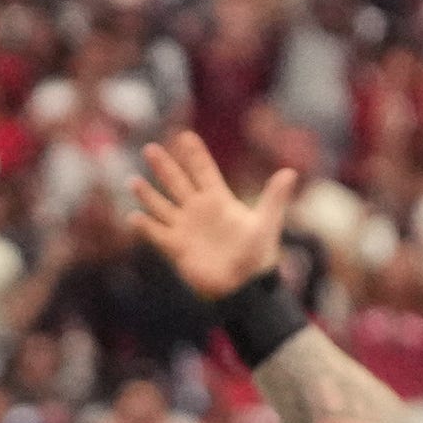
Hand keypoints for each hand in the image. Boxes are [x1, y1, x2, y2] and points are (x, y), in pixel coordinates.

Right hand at [128, 131, 294, 297]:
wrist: (242, 287)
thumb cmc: (256, 255)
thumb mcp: (266, 223)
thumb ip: (274, 198)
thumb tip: (290, 172)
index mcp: (219, 200)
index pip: (204, 171)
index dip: (194, 155)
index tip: (184, 136)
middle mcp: (199, 211)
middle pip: (177, 183)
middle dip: (164, 167)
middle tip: (150, 149)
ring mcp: (186, 229)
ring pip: (162, 206)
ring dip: (148, 195)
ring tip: (133, 181)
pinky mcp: (177, 248)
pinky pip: (157, 235)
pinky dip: (145, 227)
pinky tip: (134, 217)